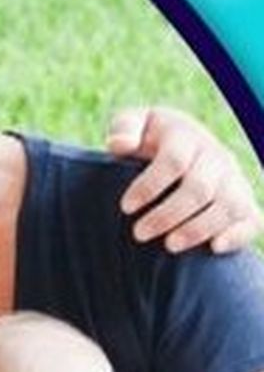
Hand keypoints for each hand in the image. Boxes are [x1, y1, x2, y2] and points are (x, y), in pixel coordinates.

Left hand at [106, 106, 260, 252]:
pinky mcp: (244, 200)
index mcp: (186, 136)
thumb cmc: (149, 137)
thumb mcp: (132, 123)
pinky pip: (251, 220)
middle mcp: (215, 156)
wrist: (180, 142)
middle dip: (167, 215)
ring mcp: (233, 179)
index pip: (173, 161)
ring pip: (227, 207)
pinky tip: (214, 248)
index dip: (149, 186)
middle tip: (139, 234)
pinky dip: (237, 235)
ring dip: (198, 229)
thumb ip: (123, 128)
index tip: (125, 207)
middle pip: (198, 189)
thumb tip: (120, 144)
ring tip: (169, 246)